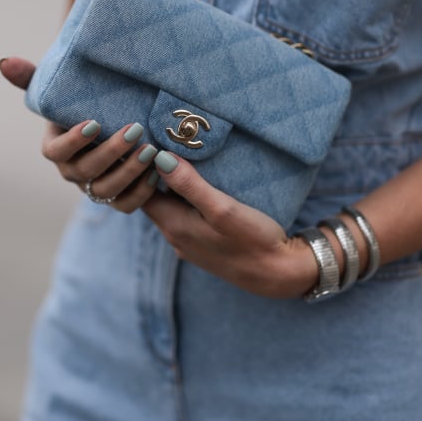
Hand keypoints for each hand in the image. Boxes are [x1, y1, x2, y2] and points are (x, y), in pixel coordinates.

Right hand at [0, 57, 158, 212]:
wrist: (109, 119)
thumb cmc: (79, 102)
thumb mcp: (57, 88)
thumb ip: (31, 77)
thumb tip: (5, 62)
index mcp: (54, 148)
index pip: (56, 151)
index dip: (73, 141)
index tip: (93, 122)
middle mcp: (72, 171)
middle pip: (86, 171)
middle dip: (111, 152)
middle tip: (134, 130)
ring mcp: (94, 187)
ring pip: (107, 190)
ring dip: (129, 173)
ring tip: (150, 150)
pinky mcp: (117, 197)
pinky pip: (127, 204)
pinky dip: (142, 192)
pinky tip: (158, 171)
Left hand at [142, 152, 317, 298]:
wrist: (280, 275)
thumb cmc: (254, 240)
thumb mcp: (223, 207)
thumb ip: (190, 185)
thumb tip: (160, 158)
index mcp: (174, 226)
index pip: (141, 193)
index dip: (142, 169)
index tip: (153, 145)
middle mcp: (176, 238)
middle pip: (155, 200)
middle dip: (158, 175)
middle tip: (170, 146)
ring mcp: (190, 245)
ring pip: (171, 209)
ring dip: (175, 188)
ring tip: (189, 162)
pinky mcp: (205, 247)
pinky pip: (187, 218)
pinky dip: (189, 201)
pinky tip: (205, 188)